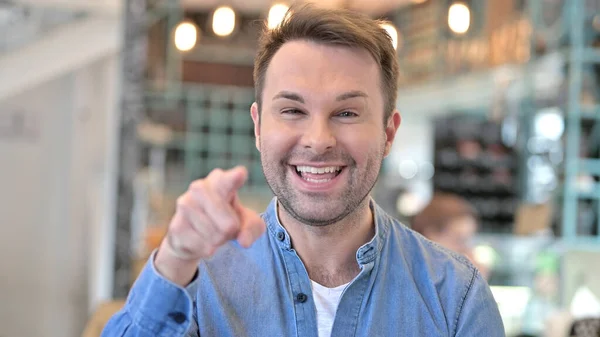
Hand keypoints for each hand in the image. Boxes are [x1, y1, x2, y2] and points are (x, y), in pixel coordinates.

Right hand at [154, 166, 265, 284]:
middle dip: (232, 232)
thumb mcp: (247, 222)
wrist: (193, 236)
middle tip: (228, 227)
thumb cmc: (227, 220)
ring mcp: (185, 205)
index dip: (234, 179)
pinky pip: (203, 246)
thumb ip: (252, 228)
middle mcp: (200, 188)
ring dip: (219, 240)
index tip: (241, 174)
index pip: (227, 180)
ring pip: (216, 237)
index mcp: (220, 180)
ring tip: (213, 231)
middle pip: (229, 225)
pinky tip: (200, 239)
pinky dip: (207, 249)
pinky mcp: (176, 226)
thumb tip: (243, 241)